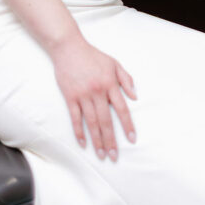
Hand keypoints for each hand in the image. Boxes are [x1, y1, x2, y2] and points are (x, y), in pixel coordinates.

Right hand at [51, 33, 136, 160]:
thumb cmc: (93, 56)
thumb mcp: (114, 63)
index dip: (127, 125)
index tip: (131, 139)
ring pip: (92, 122)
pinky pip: (75, 118)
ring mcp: (83, 96)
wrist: (69, 48)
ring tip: (101, 154)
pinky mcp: (70, 97)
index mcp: (110, 84)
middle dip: (111, 140)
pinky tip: (83, 143)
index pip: (122, 109)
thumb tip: (135, 96)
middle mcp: (98, 92)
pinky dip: (79, 132)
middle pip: (106, 120)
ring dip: (97, 140)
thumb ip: (126, 79)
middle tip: (114, 156)